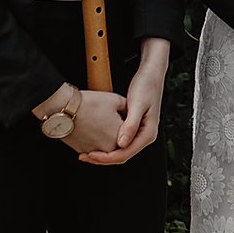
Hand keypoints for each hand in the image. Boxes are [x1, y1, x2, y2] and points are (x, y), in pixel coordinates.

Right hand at [60, 89, 126, 155]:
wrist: (63, 109)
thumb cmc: (90, 103)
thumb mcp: (116, 100)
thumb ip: (128, 108)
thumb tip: (130, 112)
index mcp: (121, 136)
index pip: (129, 131)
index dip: (126, 120)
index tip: (121, 112)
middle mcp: (109, 148)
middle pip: (118, 140)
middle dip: (116, 129)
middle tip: (109, 116)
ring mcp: (95, 151)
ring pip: (105, 144)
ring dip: (104, 135)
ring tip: (99, 119)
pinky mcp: (82, 151)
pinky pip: (93, 146)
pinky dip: (94, 138)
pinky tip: (91, 126)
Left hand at [81, 37, 168, 165]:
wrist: (151, 74)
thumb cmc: (145, 86)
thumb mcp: (137, 104)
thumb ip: (131, 125)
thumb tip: (121, 144)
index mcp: (148, 133)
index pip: (125, 154)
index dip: (106, 157)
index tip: (90, 155)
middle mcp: (144, 136)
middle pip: (122, 155)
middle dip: (102, 158)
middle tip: (83, 156)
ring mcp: (138, 133)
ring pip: (119, 150)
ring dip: (103, 153)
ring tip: (85, 152)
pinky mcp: (132, 128)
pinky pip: (118, 142)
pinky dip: (106, 145)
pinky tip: (94, 142)